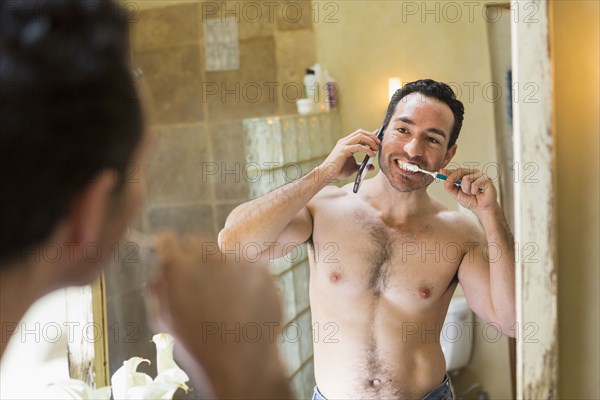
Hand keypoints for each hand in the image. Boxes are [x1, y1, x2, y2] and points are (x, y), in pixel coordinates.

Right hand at [148, 231, 291, 398]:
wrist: (241, 361)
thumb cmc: (198, 344)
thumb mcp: (164, 319)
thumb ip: (159, 286)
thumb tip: (161, 267)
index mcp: (176, 267)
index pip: (167, 239)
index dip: (169, 248)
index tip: (174, 255)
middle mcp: (205, 257)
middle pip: (196, 241)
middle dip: (195, 256)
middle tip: (201, 281)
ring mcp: (235, 260)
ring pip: (224, 253)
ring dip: (222, 267)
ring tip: (227, 299)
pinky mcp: (260, 267)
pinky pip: (249, 265)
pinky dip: (247, 277)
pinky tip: (246, 301)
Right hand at [320, 129, 380, 181]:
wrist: (327, 174)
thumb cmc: (338, 170)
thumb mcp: (354, 167)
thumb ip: (362, 165)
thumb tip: (372, 167)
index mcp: (346, 143)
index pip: (359, 134)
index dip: (370, 134)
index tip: (379, 135)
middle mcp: (345, 141)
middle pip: (361, 132)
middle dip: (372, 136)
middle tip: (379, 143)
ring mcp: (344, 144)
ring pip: (360, 136)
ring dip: (370, 141)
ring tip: (376, 148)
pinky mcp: (344, 150)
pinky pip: (358, 146)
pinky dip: (367, 149)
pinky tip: (371, 154)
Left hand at [441, 167, 498, 212]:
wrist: (482, 208)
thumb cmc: (471, 200)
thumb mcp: (456, 194)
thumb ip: (449, 187)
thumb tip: (444, 179)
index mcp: (466, 174)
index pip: (456, 170)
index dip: (448, 172)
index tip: (440, 172)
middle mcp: (473, 172)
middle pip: (460, 171)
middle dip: (455, 180)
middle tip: (458, 189)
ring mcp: (480, 175)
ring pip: (466, 178)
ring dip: (467, 190)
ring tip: (472, 193)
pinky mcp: (487, 179)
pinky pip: (474, 184)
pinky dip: (474, 191)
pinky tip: (478, 193)